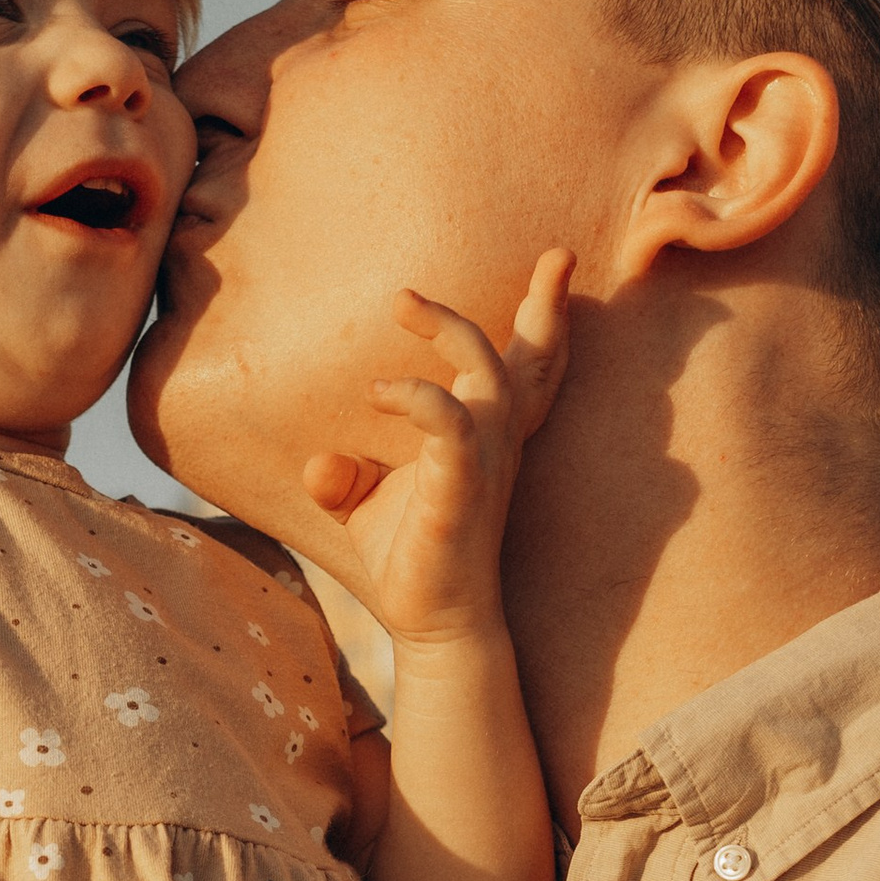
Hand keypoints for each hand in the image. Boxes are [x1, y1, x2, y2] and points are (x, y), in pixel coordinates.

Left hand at [303, 253, 570, 648]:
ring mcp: (483, 463)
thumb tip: (319, 465)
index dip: (550, 316)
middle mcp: (497, 441)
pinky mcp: (460, 489)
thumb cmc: (411, 557)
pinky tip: (378, 392)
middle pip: (535, 360)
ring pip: (487, 373)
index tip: (560, 262)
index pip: (533, 367)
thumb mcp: (369, 506)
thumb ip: (346, 475)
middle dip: (546, 306)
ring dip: (450, 329)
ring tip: (403, 302)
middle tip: (555, 255)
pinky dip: (416, 398)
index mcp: (488, 434)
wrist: (433, 625)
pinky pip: (449, 425)